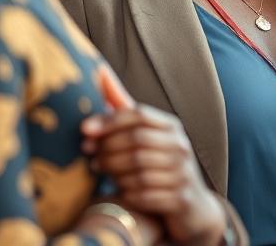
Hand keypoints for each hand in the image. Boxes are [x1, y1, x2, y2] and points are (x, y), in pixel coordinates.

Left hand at [81, 105, 226, 245]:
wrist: (191, 203)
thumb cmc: (159, 162)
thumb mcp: (147, 134)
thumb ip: (124, 109)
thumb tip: (99, 72)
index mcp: (172, 127)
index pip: (141, 115)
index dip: (110, 120)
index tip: (84, 128)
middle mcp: (181, 146)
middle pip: (137, 141)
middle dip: (107, 147)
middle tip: (87, 153)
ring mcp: (182, 172)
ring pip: (138, 168)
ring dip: (112, 170)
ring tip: (97, 169)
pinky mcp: (179, 197)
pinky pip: (144, 194)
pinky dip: (127, 192)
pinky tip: (118, 190)